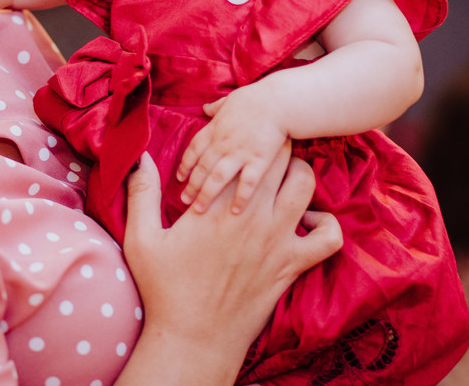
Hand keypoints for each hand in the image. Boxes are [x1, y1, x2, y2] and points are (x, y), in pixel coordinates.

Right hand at [119, 146, 340, 384]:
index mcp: (217, 205)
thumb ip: (142, 193)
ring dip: (297, 173)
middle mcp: (253, 216)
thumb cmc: (165, 288)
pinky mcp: (292, 265)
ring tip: (281, 174)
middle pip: (277, 160)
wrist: (194, 337)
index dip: (245, 136)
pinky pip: (328, 237)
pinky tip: (307, 219)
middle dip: (272, 145)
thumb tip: (139, 155)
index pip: (242, 152)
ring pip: (305, 186)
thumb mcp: (142, 239)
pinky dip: (326, 223)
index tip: (242, 131)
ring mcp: (278, 240)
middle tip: (263, 143)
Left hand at [177, 85, 287, 213]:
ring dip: (206, 195)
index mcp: (215, 129)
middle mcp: (223, 143)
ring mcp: (239, 153)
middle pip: (201, 168)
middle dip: (191, 186)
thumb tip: (205, 107)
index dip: (185, 165)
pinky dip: (240, 198)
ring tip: (199, 209)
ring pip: (217, 178)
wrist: (279, 101)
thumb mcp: (230, 100)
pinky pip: (247, 183)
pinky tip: (235, 211)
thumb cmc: (256, 98)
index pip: (193, 149)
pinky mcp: (259, 160)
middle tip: (184, 201)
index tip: (180, 178)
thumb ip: (216, 107)